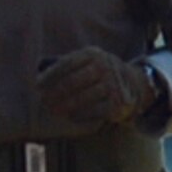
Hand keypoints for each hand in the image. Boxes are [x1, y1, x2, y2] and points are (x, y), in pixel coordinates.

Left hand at [34, 47, 154, 128]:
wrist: (133, 83)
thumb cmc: (100, 73)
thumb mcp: (88, 61)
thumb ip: (67, 64)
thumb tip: (38, 71)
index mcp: (93, 54)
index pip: (66, 64)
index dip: (50, 75)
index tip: (38, 85)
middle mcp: (105, 67)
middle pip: (72, 82)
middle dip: (55, 93)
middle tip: (44, 101)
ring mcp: (113, 85)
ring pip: (82, 98)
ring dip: (64, 106)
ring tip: (53, 110)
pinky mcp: (118, 103)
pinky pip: (94, 111)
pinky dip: (80, 115)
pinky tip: (70, 116)